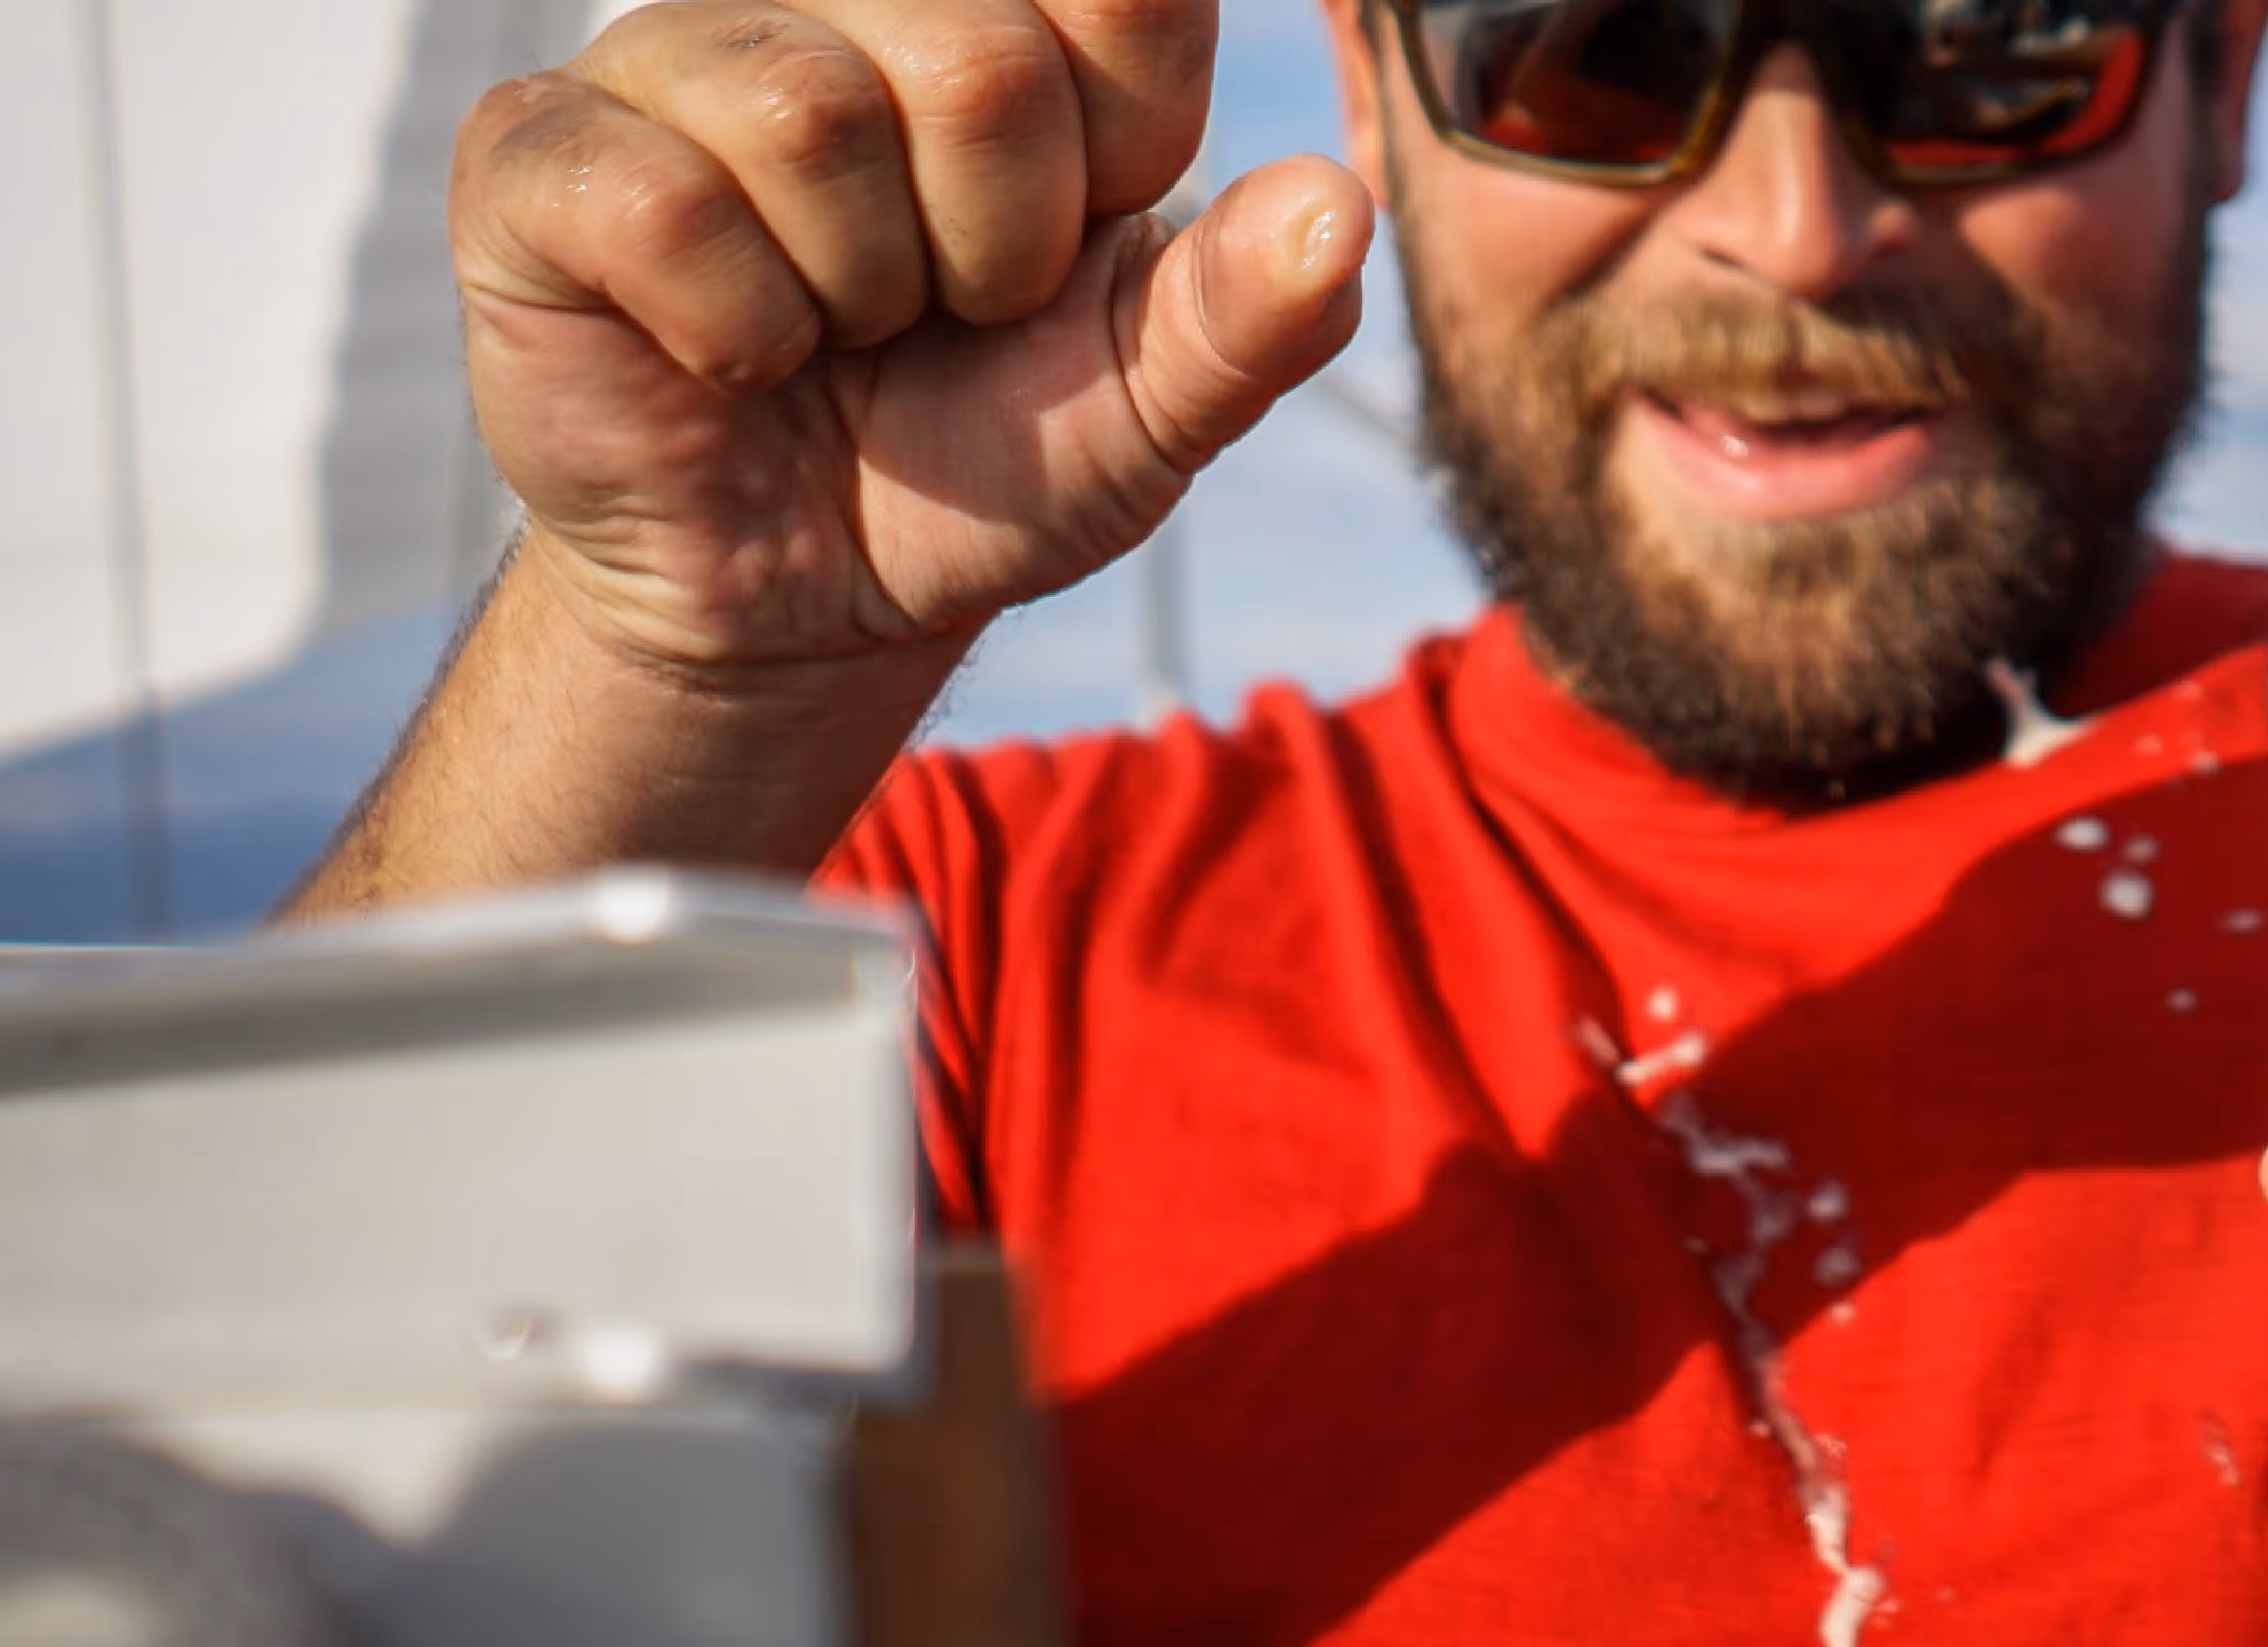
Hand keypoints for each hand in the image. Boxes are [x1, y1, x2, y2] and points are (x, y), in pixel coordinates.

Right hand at [450, 0, 1368, 680]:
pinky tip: (728, 354)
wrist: (813, 595)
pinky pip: (663, 203)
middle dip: (996, 249)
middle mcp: (836, 5)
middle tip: (945, 313)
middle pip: (979, 60)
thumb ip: (1255, 312)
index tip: (1070, 248)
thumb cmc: (984, 459)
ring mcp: (673, 60)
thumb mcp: (1152, 408)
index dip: (1121, 154)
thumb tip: (1340, 207)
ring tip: (837, 332)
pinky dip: (731, 329)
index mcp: (1010, 28)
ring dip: (858, 294)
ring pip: (813, 121)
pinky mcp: (537, 153)